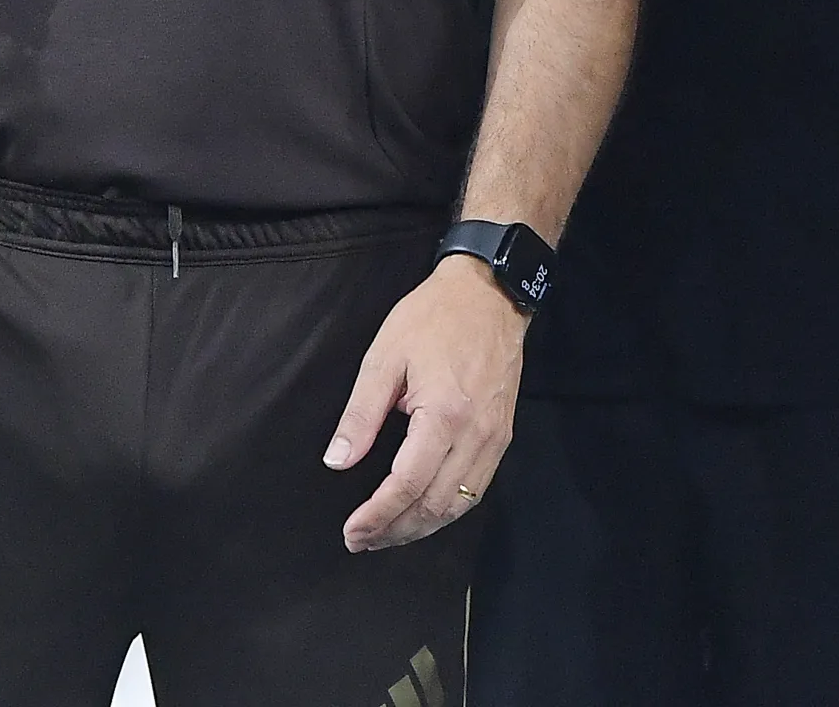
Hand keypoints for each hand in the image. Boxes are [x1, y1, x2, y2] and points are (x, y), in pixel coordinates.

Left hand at [327, 255, 525, 550]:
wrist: (489, 296)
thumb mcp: (384, 357)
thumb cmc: (432, 319)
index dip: (377, 515)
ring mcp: (494, 440)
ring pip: (458, 505)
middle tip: (361, 541)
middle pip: (434, 505)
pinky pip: (474, 489)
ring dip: (420, 527)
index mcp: (443, 415)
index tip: (351, 532)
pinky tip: (421, 513)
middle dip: (395, 530)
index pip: (406, 484)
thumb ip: (360, 414)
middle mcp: (475, 436)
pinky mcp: (502, 438)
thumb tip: (337, 462)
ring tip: (385, 535)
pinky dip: (446, 510)